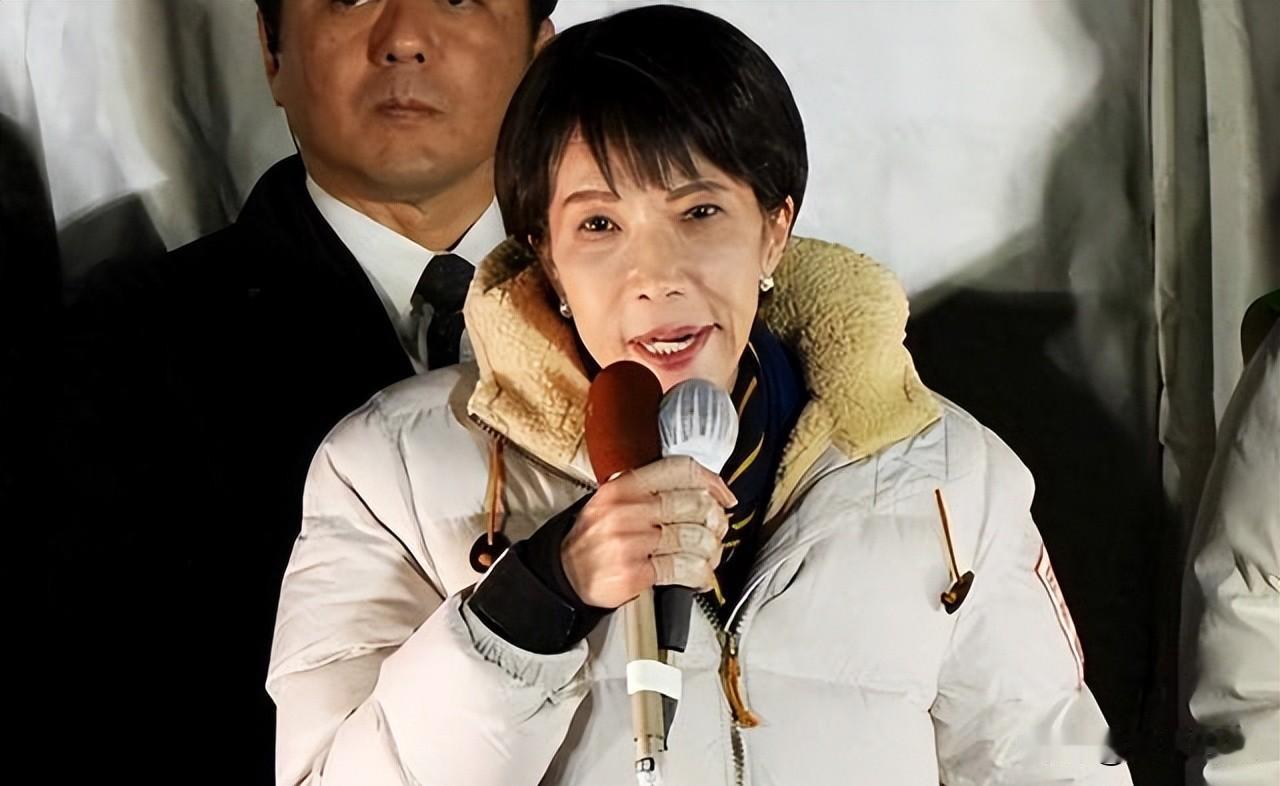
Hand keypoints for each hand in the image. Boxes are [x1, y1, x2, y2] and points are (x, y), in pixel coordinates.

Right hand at [561, 456, 735, 608]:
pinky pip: (684, 568)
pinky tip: (698, 576)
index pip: (680, 470)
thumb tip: (702, 490)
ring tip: (707, 556)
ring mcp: (629, 543)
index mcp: (623, 487)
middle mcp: (626, 511)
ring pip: (695, 537)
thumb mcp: (612, 501)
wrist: (565, 575)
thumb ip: (651, 490)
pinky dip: (700, 574)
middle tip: (715, 531)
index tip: (724, 496)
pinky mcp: (634, 573)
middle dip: (715, 520)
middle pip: (695, 504)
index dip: (711, 481)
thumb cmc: (594, 539)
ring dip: (711, 550)